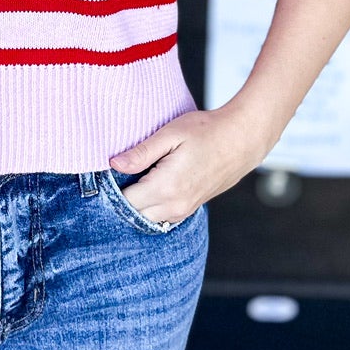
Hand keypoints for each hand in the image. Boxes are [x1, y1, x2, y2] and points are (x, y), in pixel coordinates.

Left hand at [109, 103, 274, 224]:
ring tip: (134, 179)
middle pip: (134, 214)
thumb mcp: (171, 134)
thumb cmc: (207, 131)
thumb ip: (141, 153)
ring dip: (137, 204)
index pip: (125, 201)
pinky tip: (150, 186)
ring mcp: (184, 210)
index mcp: (166, 187)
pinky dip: (151, 207)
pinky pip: (162, 217)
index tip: (107, 173)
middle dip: (122, 198)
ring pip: (148, 219)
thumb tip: (113, 164)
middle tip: (118, 175)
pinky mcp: (190, 208)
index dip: (112, 188)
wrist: (242, 139)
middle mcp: (175, 206)